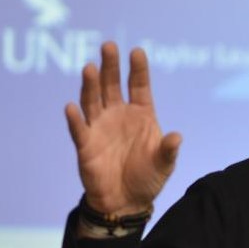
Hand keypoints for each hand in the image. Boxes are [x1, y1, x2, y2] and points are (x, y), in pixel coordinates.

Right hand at [66, 42, 181, 215]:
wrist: (126, 202)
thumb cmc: (148, 178)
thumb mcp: (164, 164)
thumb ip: (168, 150)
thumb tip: (176, 136)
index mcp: (141, 114)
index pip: (139, 86)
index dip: (138, 69)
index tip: (136, 51)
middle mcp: (118, 115)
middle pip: (112, 85)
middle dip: (110, 66)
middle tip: (108, 46)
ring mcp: (100, 127)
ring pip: (92, 100)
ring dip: (90, 85)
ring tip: (90, 68)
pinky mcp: (85, 144)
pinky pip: (79, 128)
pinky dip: (75, 118)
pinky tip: (71, 106)